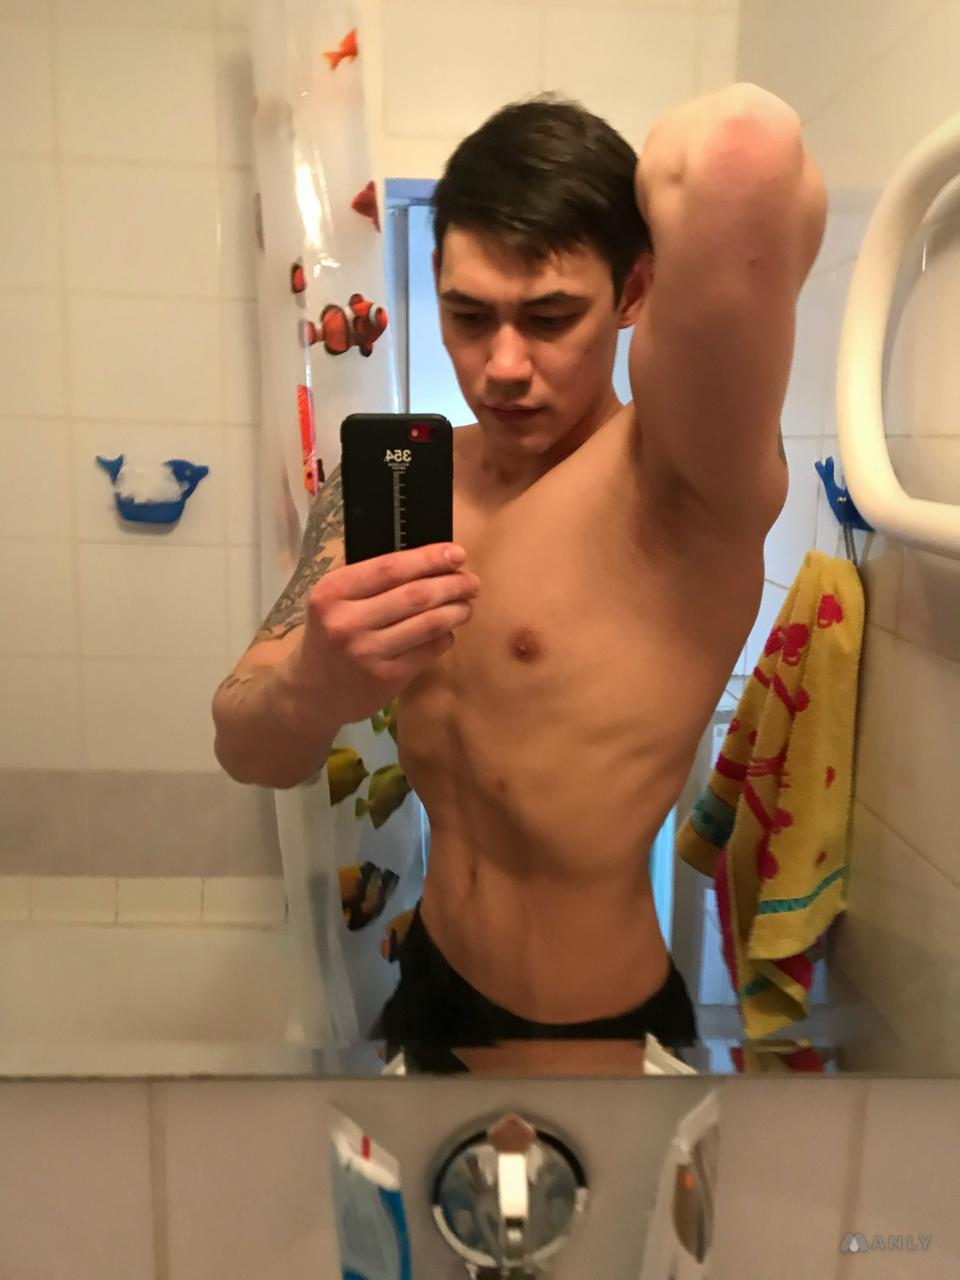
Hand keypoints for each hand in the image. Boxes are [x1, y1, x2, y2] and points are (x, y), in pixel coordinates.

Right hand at [280, 542, 480, 723]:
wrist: (312, 691)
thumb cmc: (330, 633)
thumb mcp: (334, 599)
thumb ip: (369, 578)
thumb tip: (428, 557)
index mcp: (333, 592)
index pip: (390, 568)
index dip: (429, 558)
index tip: (457, 554)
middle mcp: (347, 622)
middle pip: (415, 595)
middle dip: (453, 585)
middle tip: (472, 582)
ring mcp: (367, 653)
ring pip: (428, 624)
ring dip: (456, 611)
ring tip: (466, 605)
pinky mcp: (385, 679)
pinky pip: (428, 651)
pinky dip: (444, 637)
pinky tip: (447, 631)